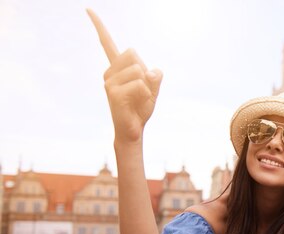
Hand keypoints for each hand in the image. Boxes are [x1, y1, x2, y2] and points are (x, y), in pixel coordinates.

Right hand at [86, 9, 162, 143]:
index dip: (99, 26)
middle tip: (140, 89)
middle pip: (133, 53)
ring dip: (146, 85)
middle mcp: (109, 72)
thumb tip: (150, 72)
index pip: (107, 43)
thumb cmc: (141, 107)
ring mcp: (109, 82)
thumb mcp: (154, 88)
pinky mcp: (113, 93)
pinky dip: (146, 94)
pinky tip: (137, 103)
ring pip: (139, 69)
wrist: (133, 130)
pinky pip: (140, 84)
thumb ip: (155, 76)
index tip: (88, 8)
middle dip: (144, 70)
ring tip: (138, 98)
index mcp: (117, 68)